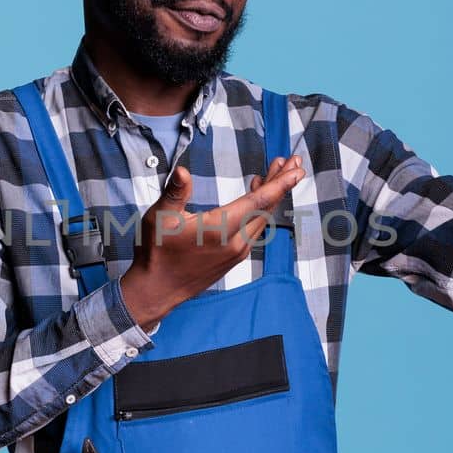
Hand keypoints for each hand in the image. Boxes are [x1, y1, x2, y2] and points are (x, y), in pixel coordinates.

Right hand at [120, 154, 304, 328]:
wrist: (157, 290)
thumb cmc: (157, 253)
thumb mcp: (160, 217)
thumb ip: (175, 192)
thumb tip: (182, 171)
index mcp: (220, 229)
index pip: (258, 201)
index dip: (279, 183)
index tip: (296, 169)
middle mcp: (235, 242)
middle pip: (266, 207)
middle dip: (281, 182)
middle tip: (294, 162)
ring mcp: (237, 252)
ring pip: (262, 218)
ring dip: (271, 195)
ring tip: (276, 172)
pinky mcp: (234, 257)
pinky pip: (255, 229)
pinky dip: (260, 209)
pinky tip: (255, 196)